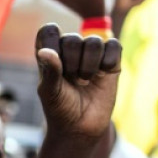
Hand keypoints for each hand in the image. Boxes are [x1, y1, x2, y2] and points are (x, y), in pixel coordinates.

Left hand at [35, 24, 120, 140]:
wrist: (81, 127)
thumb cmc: (59, 107)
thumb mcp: (49, 90)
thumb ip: (49, 70)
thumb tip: (45, 51)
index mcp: (49, 51)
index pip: (49, 31)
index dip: (52, 45)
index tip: (54, 66)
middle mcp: (70, 49)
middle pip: (73, 39)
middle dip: (72, 64)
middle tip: (72, 81)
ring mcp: (91, 53)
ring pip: (94, 41)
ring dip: (89, 65)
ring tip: (85, 81)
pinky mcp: (110, 60)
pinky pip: (113, 45)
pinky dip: (108, 61)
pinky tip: (102, 75)